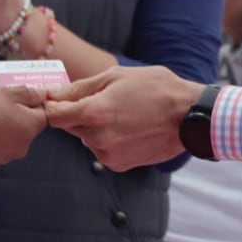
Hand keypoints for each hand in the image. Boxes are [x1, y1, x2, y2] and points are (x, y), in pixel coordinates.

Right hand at [0, 85, 46, 167]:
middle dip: (16, 115)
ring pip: (11, 137)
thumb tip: (41, 95)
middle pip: (26, 126)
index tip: (16, 97)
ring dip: (4, 128)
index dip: (31, 103)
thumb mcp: (6, 92)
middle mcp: (24, 145)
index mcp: (31, 126)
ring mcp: (7, 156)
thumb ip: (27, 93)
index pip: (42, 113)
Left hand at [45, 66, 201, 168]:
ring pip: (86, 138)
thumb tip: (52, 94)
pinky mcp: (118, 165)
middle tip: (102, 100)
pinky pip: (102, 149)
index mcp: (94, 112)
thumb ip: (80, 88)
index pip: (53, 115)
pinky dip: (108, 139)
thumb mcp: (116, 77)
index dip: (53, 105)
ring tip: (123, 113)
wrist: (188, 116)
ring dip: (95, 127)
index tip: (59, 99)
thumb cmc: (155, 88)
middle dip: (78, 113)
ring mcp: (108, 154)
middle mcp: (97, 138)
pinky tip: (129, 128)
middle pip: (69, 126)